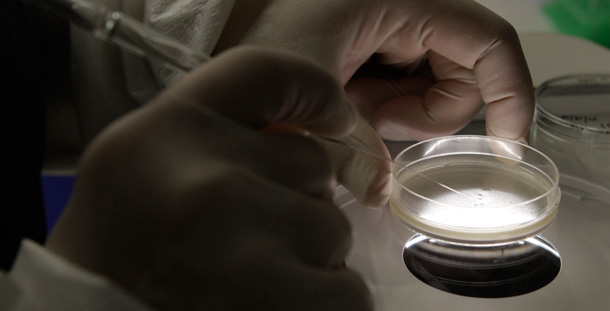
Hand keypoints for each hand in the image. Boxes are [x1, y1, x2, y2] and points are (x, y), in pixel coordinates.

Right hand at [46, 47, 372, 310]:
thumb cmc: (128, 250)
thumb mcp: (148, 166)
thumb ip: (221, 137)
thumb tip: (319, 132)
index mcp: (165, 132)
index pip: (268, 73)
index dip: (316, 90)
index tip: (334, 118)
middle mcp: (204, 181)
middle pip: (313, 163)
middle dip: (298, 200)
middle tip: (246, 236)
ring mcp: (238, 244)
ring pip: (334, 230)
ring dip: (309, 259)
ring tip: (254, 279)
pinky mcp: (270, 301)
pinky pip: (348, 292)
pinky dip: (325, 302)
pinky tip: (275, 306)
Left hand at [216, 0, 534, 203]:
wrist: (235, 26)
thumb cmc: (263, 32)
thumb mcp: (309, 88)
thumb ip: (350, 143)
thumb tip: (381, 192)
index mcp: (407, 1)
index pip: (490, 44)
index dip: (510, 97)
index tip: (505, 150)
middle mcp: (413, 13)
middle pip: (463, 81)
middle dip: (419, 115)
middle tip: (367, 114)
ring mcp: (402, 35)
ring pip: (434, 95)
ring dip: (396, 114)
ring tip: (348, 100)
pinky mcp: (388, 53)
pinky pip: (409, 96)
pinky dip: (384, 111)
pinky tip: (349, 98)